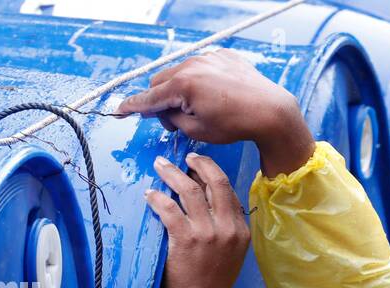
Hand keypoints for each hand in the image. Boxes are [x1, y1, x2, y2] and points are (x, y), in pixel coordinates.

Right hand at [117, 49, 315, 176]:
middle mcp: (191, 64)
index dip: (132, 107)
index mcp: (182, 85)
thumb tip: (163, 111)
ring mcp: (207, 57)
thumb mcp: (196, 131)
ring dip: (181, 89)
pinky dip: (201, 80)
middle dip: (162, 100)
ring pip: (180, 72)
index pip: (148, 97)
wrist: (270, 111)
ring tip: (201, 107)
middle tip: (177, 120)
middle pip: (160, 81)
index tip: (119, 111)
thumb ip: (171, 119)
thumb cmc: (235, 125)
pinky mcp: (222, 55)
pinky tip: (218, 95)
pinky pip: (201, 65)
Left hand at [146, 153, 247, 287]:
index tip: (198, 166)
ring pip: (189, 189)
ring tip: (160, 166)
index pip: (228, 191)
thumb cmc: (212, 285)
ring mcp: (207, 233)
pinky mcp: (185, 240)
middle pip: (215, 182)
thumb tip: (209, 203)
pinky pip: (169, 208)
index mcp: (241, 231)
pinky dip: (157, 197)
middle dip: (199, 163)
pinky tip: (149, 194)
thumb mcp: (232, 255)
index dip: (212, 173)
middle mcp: (227, 228)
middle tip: (185, 157)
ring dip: (172, 173)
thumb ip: (227, 229)